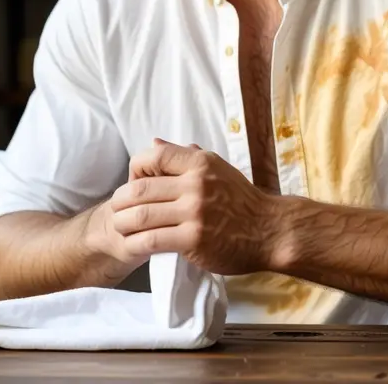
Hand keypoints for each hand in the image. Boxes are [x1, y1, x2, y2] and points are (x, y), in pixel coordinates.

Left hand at [106, 139, 278, 275]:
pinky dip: (136, 243)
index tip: (133, 184)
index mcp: (200, 163)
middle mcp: (196, 184)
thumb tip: (154, 142)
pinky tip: (133, 244)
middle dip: (121, 201)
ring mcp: (194, 213)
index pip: (153, 156)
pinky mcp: (193, 240)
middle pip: (140, 188)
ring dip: (123, 223)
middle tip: (117, 210)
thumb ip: (184, 157)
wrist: (269, 232)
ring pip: (141, 215)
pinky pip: (152, 240)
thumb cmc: (241, 201)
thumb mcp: (217, 169)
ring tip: (120, 227)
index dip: (135, 169)